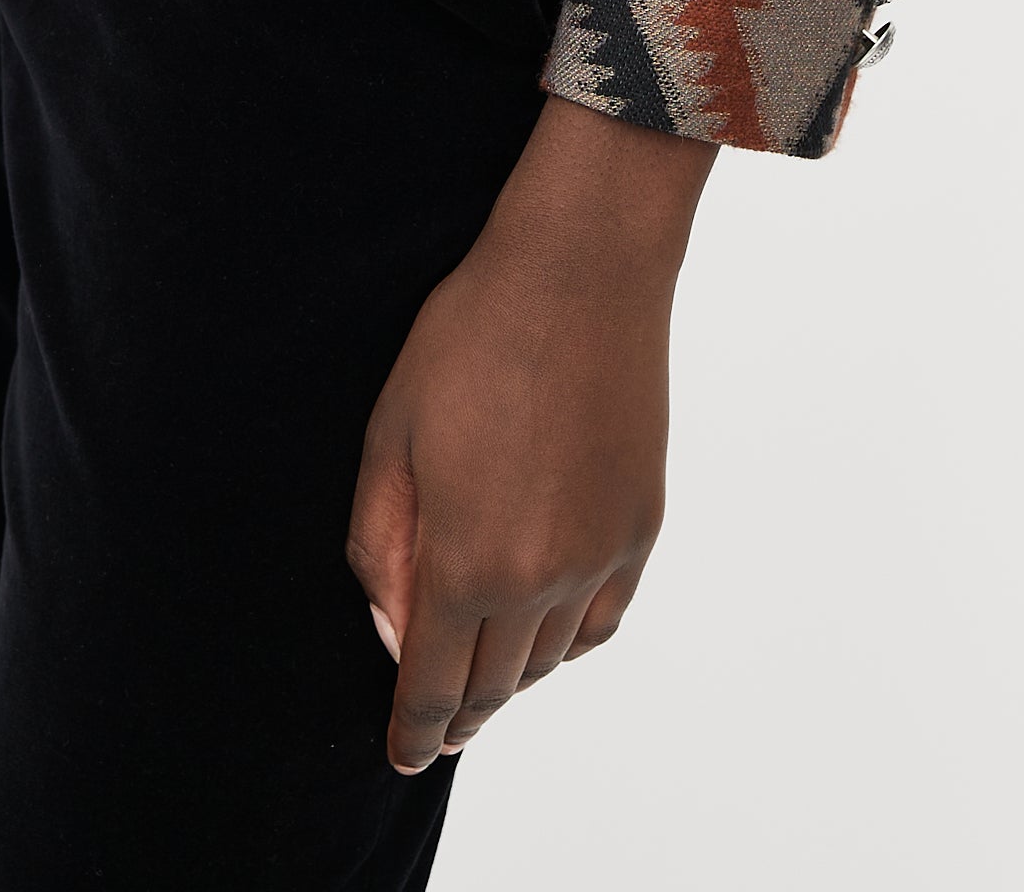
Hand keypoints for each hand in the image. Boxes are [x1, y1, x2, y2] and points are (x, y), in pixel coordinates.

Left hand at [347, 92, 713, 774]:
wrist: (581, 270)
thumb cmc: (472, 338)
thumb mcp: (391, 435)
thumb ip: (382, 547)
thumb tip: (393, 631)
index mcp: (467, 562)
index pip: (435, 686)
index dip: (415, 730)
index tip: (405, 753)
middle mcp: (541, 579)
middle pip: (494, 686)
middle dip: (459, 710)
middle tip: (436, 717)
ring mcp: (600, 557)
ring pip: (548, 661)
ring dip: (511, 674)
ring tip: (482, 663)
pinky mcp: (641, 528)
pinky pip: (600, 621)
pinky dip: (566, 639)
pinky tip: (544, 623)